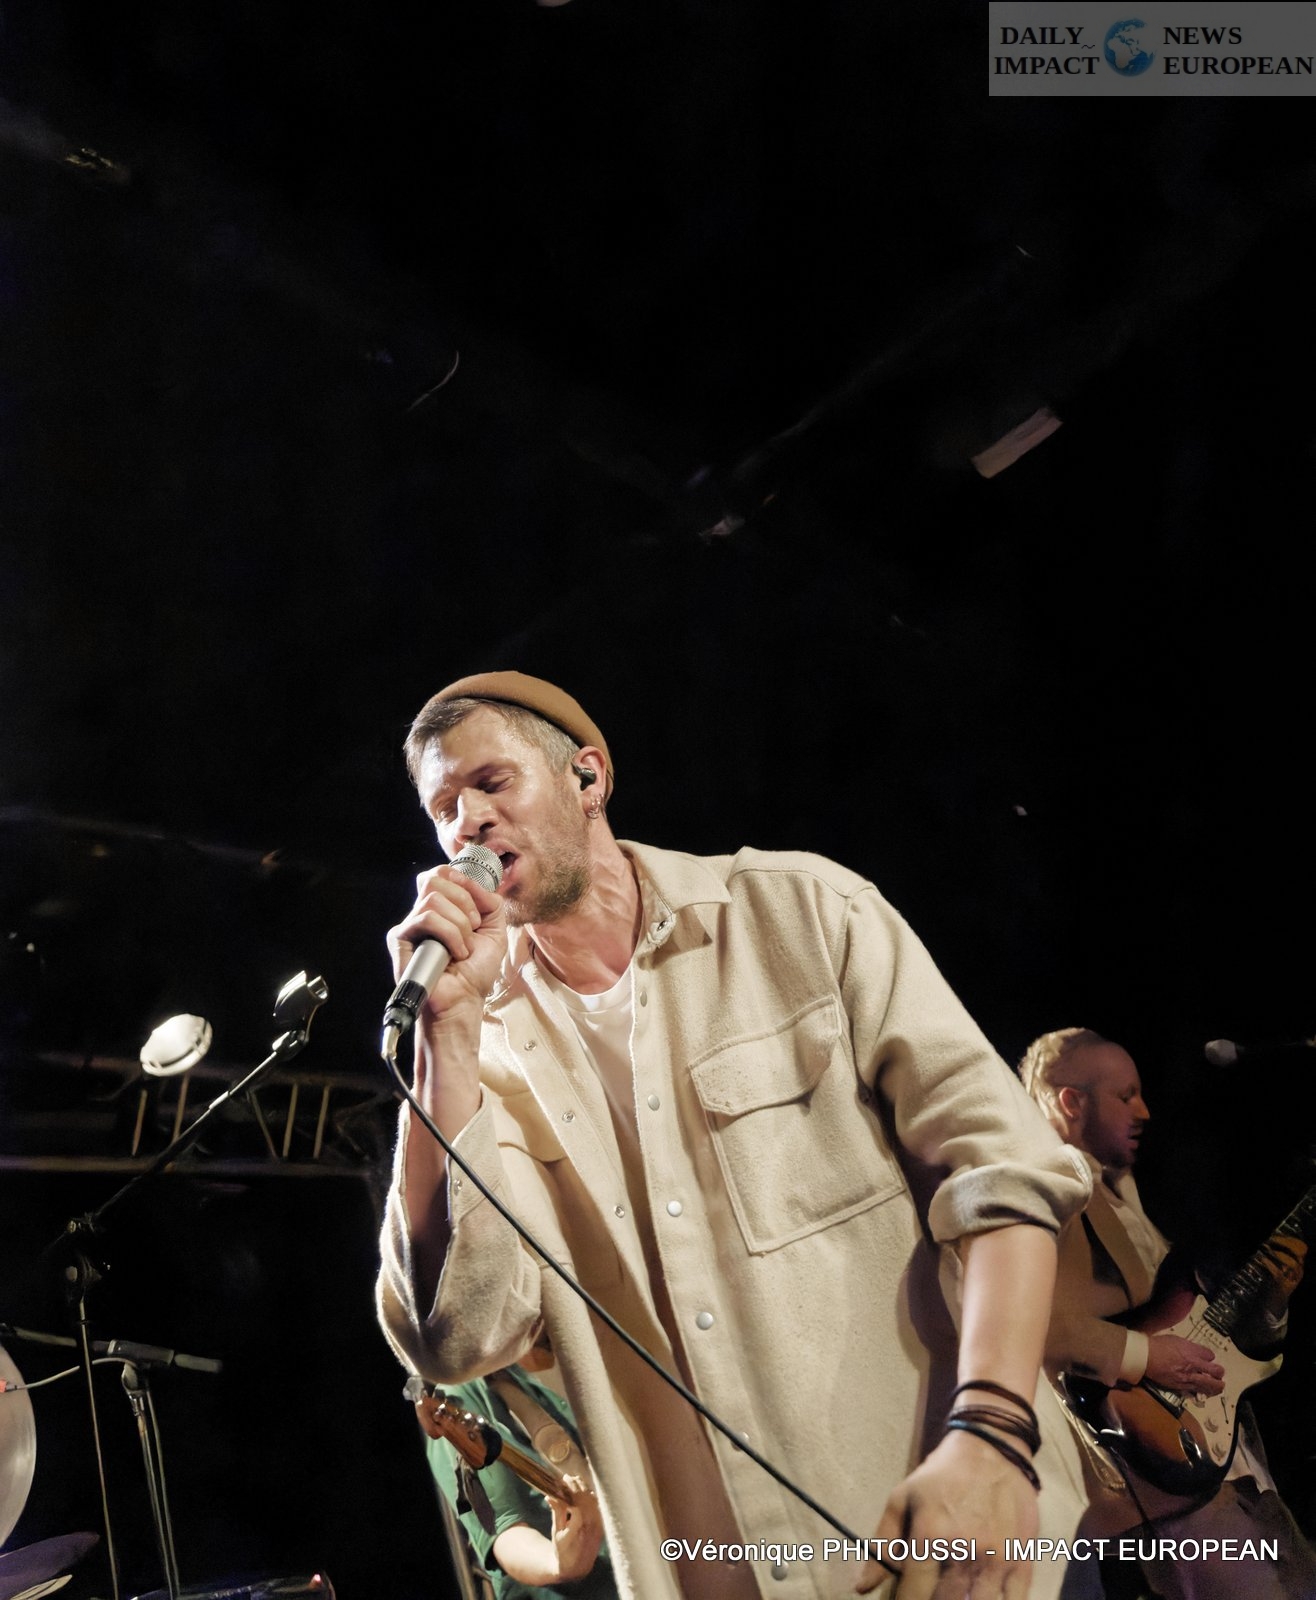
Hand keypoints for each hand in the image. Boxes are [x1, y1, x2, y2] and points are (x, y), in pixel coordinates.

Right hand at [386, 862, 506, 1019]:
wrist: (465, 1000)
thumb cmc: (475, 970)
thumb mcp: (495, 930)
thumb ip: (490, 901)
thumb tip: (474, 883)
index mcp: (442, 907)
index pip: (442, 872)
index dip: (463, 882)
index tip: (478, 909)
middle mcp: (423, 912)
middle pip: (435, 877)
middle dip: (464, 900)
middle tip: (474, 926)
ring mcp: (410, 925)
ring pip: (433, 899)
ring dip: (460, 924)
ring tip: (464, 947)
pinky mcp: (400, 939)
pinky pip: (425, 920)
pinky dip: (450, 935)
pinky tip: (455, 953)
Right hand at [546, 1475, 603, 1581]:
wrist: (577, 1566)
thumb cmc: (562, 1550)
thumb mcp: (556, 1533)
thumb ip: (556, 1513)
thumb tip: (549, 1495)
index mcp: (577, 1532)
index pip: (577, 1507)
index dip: (571, 1492)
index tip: (563, 1482)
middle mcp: (590, 1529)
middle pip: (586, 1500)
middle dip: (576, 1486)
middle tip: (566, 1477)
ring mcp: (598, 1526)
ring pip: (593, 1500)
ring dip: (584, 1488)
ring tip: (574, 1480)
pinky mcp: (602, 1525)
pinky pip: (598, 1505)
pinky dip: (590, 1494)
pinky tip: (583, 1489)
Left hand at [858, 1426, 1036, 1599]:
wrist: (993, 1449)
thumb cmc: (942, 1475)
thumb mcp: (904, 1497)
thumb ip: (884, 1544)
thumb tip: (861, 1587)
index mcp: (930, 1534)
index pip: (913, 1595)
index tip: (906, 1599)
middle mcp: (965, 1551)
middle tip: (930, 1587)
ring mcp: (997, 1560)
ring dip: (962, 1599)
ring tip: (954, 1587)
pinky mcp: (1022, 1563)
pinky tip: (980, 1593)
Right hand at [1142, 1334, 1223, 1395]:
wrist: (1145, 1357)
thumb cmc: (1158, 1345)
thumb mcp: (1175, 1340)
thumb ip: (1189, 1347)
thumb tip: (1196, 1352)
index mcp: (1191, 1350)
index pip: (1210, 1355)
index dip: (1209, 1357)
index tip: (1207, 1358)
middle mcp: (1193, 1364)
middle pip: (1216, 1371)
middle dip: (1219, 1372)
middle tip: (1219, 1373)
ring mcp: (1188, 1377)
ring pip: (1210, 1385)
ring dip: (1217, 1386)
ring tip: (1219, 1386)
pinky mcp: (1182, 1386)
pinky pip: (1198, 1391)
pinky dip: (1204, 1391)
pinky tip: (1206, 1391)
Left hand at [1256, 1236, 1305, 1318]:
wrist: (1274, 1303)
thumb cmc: (1275, 1281)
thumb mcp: (1279, 1266)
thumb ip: (1277, 1254)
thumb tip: (1269, 1238)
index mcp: (1299, 1265)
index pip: (1302, 1248)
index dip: (1291, 1238)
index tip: (1278, 1233)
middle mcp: (1298, 1271)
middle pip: (1299, 1253)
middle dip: (1285, 1243)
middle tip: (1271, 1239)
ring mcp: (1292, 1279)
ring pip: (1292, 1263)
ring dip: (1278, 1253)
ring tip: (1265, 1247)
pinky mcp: (1282, 1286)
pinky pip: (1278, 1273)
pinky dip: (1269, 1264)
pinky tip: (1261, 1259)